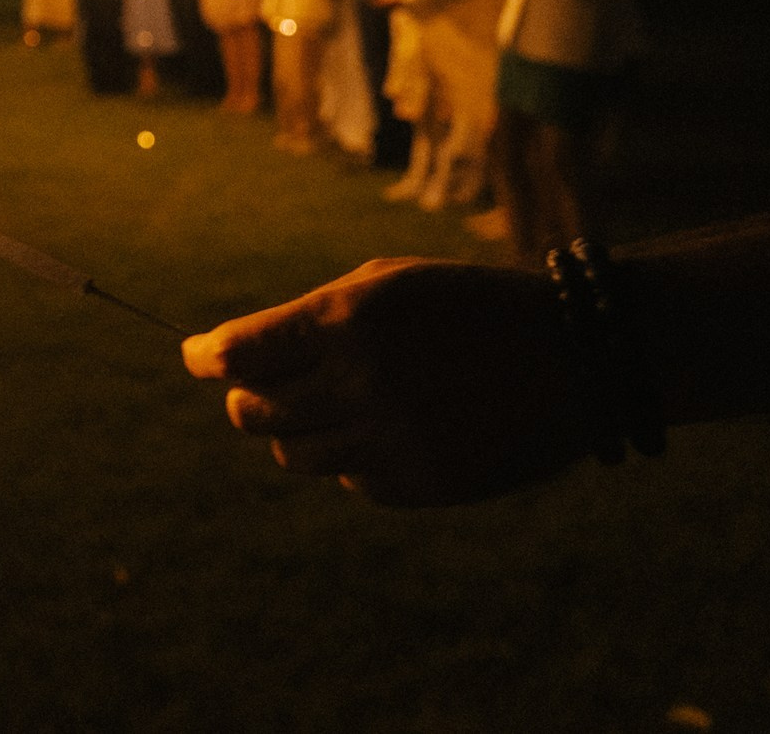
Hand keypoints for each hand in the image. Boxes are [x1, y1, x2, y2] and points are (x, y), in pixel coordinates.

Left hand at [182, 258, 593, 505]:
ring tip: (336, 403)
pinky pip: (351, 480)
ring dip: (298, 429)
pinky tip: (390, 429)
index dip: (204, 356)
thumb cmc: (468, 306)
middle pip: (252, 412)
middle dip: (247, 396)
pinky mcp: (420, 484)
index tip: (194, 356)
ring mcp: (392, 440)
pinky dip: (354, 458)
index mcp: (349, 320)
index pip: (238, 353)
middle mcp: (363, 383)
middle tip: (261, 385)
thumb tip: (222, 356)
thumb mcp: (389, 285)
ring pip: (294, 453)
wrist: (575, 356)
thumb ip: (308, 318)